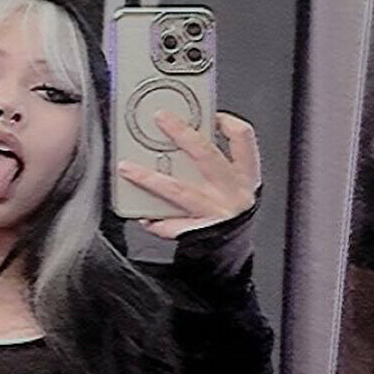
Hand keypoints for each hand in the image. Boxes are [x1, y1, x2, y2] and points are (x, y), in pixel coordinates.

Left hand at [118, 111, 261, 239]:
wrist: (236, 260)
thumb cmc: (233, 219)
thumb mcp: (237, 188)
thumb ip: (218, 165)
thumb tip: (185, 140)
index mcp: (245, 178)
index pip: (242, 139)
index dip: (226, 122)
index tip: (208, 114)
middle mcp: (232, 192)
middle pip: (205, 155)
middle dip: (181, 133)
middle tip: (161, 119)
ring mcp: (214, 213)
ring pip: (178, 190)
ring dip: (149, 178)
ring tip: (127, 168)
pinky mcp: (198, 233)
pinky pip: (171, 225)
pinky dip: (154, 220)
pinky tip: (143, 215)